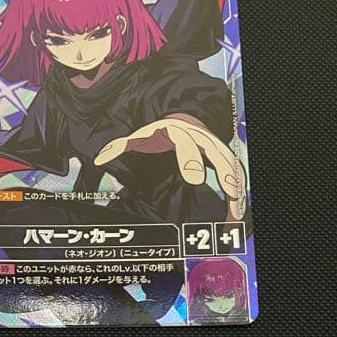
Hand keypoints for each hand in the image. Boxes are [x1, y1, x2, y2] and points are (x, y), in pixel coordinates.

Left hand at [94, 116, 245, 219]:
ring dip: (236, 191)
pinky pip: (236, 177)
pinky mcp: (224, 160)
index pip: (189, 145)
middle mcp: (204, 139)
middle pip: (220, 156)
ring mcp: (217, 149)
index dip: (192, 161)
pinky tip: (236, 218)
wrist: (183, 118)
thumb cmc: (159, 133)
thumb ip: (120, 147)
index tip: (195, 178)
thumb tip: (99, 159)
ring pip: (233, 168)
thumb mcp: (140, 137)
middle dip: (225, 175)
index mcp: (181, 133)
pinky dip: (238, 197)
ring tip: (235, 217)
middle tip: (228, 196)